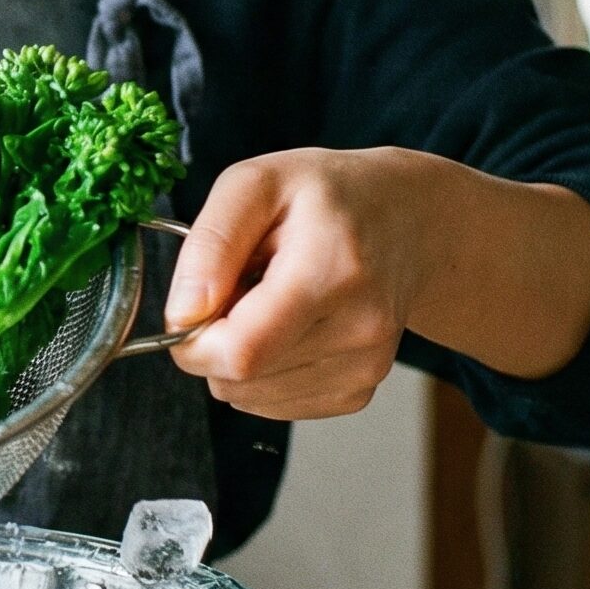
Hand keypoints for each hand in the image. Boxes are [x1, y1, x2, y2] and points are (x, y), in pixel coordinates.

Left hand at [162, 148, 429, 420]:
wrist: (407, 220)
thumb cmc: (325, 195)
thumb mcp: (254, 183)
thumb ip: (210, 246)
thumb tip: (182, 315)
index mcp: (332, 269)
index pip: (242, 351)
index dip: (193, 340)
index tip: (192, 304)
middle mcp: (360, 327)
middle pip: (240, 377)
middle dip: (212, 340)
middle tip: (237, 287)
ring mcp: (367, 366)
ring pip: (249, 396)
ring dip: (237, 354)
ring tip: (266, 301)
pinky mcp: (361, 389)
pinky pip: (274, 405)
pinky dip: (262, 371)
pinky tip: (285, 325)